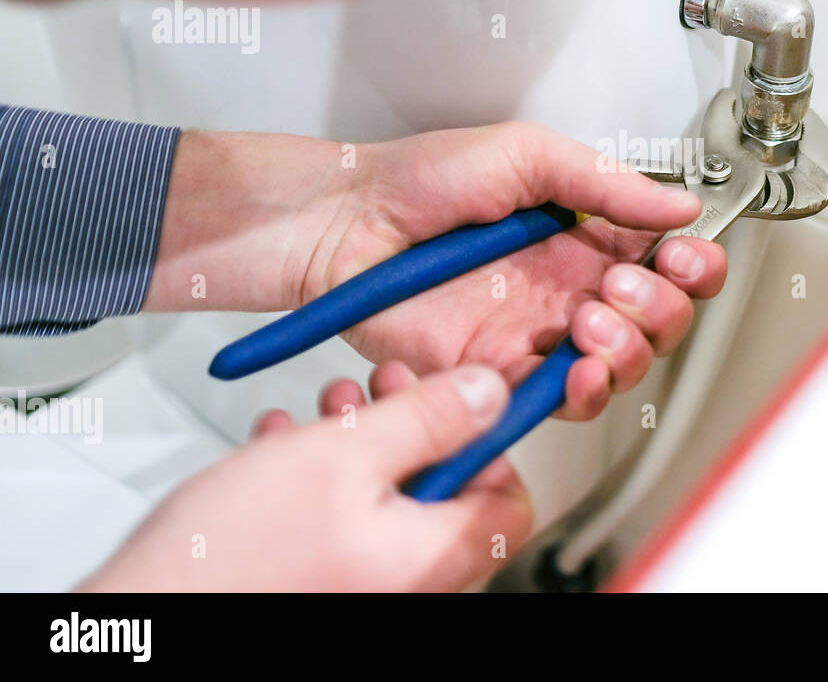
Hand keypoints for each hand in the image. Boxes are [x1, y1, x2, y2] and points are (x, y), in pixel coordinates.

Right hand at [80, 364, 529, 591]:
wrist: (147, 609)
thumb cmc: (234, 555)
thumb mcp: (345, 453)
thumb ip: (428, 418)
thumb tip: (489, 394)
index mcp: (432, 556)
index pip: (510, 505)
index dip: (491, 446)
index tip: (462, 402)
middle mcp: (406, 580)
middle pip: (445, 493)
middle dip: (414, 426)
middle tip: (388, 387)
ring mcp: (362, 584)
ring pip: (389, 499)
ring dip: (365, 440)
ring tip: (333, 405)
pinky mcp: (319, 579)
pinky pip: (344, 520)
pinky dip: (325, 474)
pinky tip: (289, 441)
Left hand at [146, 121, 727, 419]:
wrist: (345, 220)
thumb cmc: (419, 178)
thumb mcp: (527, 154)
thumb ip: (607, 182)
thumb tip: (681, 206)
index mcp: (584, 232)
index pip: (666, 260)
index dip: (691, 265)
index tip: (687, 254)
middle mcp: (569, 286)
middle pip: (658, 320)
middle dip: (660, 309)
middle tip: (621, 286)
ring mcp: (539, 331)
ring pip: (621, 365)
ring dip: (627, 348)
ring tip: (591, 317)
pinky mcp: (501, 371)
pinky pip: (562, 399)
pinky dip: (584, 391)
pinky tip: (577, 366)